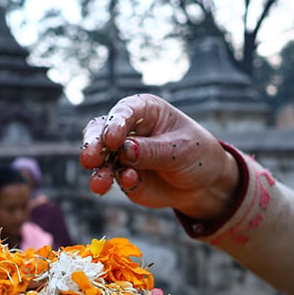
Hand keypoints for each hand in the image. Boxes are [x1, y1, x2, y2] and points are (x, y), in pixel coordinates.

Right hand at [80, 94, 239, 220]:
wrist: (205, 183)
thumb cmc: (197, 154)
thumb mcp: (181, 149)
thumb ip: (153, 151)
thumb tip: (124, 150)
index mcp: (144, 111)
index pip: (124, 112)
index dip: (115, 123)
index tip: (112, 139)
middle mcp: (129, 129)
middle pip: (101, 132)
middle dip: (94, 145)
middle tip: (89, 159)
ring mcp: (123, 154)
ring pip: (102, 159)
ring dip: (99, 171)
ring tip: (99, 183)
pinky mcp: (123, 176)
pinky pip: (116, 178)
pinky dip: (119, 181)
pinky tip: (130, 181)